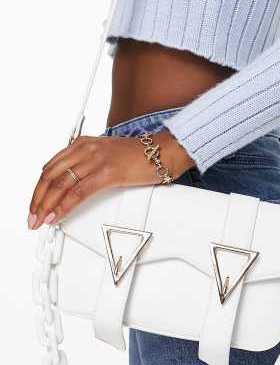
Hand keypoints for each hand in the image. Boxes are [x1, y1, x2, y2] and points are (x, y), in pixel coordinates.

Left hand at [27, 130, 195, 229]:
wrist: (162, 152)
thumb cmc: (139, 156)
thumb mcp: (106, 157)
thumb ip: (88, 167)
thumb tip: (75, 185)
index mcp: (82, 144)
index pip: (50, 167)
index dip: (39, 188)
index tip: (36, 203)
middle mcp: (85, 149)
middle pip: (50, 176)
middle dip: (38, 199)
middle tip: (33, 215)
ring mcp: (96, 160)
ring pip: (60, 185)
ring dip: (47, 205)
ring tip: (41, 220)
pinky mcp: (107, 173)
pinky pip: (78, 192)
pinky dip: (64, 206)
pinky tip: (58, 215)